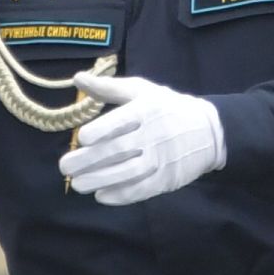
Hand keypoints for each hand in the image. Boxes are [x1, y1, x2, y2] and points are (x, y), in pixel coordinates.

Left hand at [57, 73, 225, 204]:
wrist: (208, 131)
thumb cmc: (167, 107)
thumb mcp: (141, 90)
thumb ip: (108, 88)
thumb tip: (77, 78)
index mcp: (146, 110)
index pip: (122, 121)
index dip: (101, 130)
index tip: (82, 137)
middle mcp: (153, 135)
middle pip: (119, 150)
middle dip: (90, 160)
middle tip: (65, 166)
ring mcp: (161, 159)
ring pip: (128, 173)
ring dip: (101, 180)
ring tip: (77, 184)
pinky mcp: (167, 179)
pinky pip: (142, 190)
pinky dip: (121, 195)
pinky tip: (101, 196)